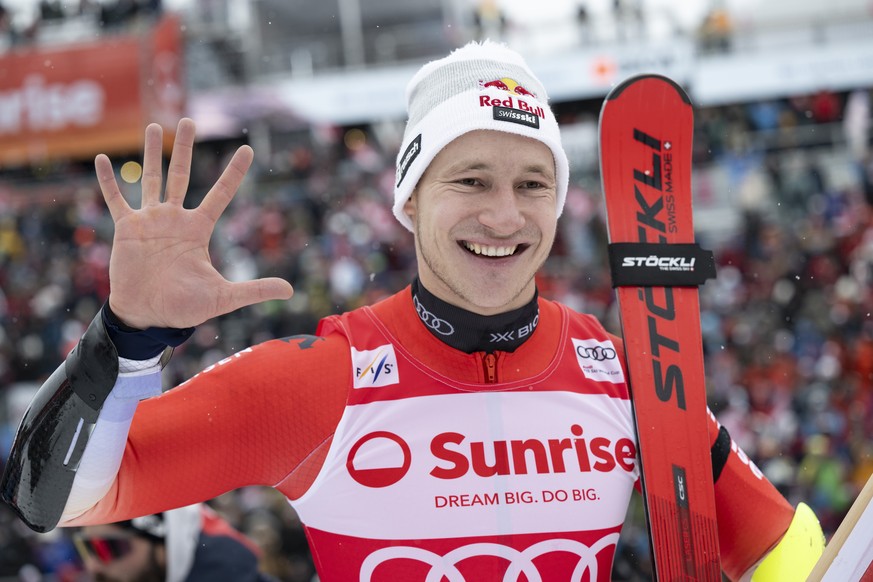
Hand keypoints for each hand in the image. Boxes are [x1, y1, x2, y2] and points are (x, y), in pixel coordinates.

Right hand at [98, 118, 293, 328]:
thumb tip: (290, 291)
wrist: (148, 316)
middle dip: (186, 148)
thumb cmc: (184, 307)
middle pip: (182, 175)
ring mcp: (150, 221)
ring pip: (151, 179)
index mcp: (198, 229)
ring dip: (151, 153)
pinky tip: (102, 159)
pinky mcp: (126, 229)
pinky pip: (117, 200)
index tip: (248, 149)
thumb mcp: (223, 297)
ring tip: (153, 126)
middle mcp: (175, 219)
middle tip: (188, 120)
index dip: (234, 172)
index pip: (221, 194)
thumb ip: (254, 290)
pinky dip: (109, 180)